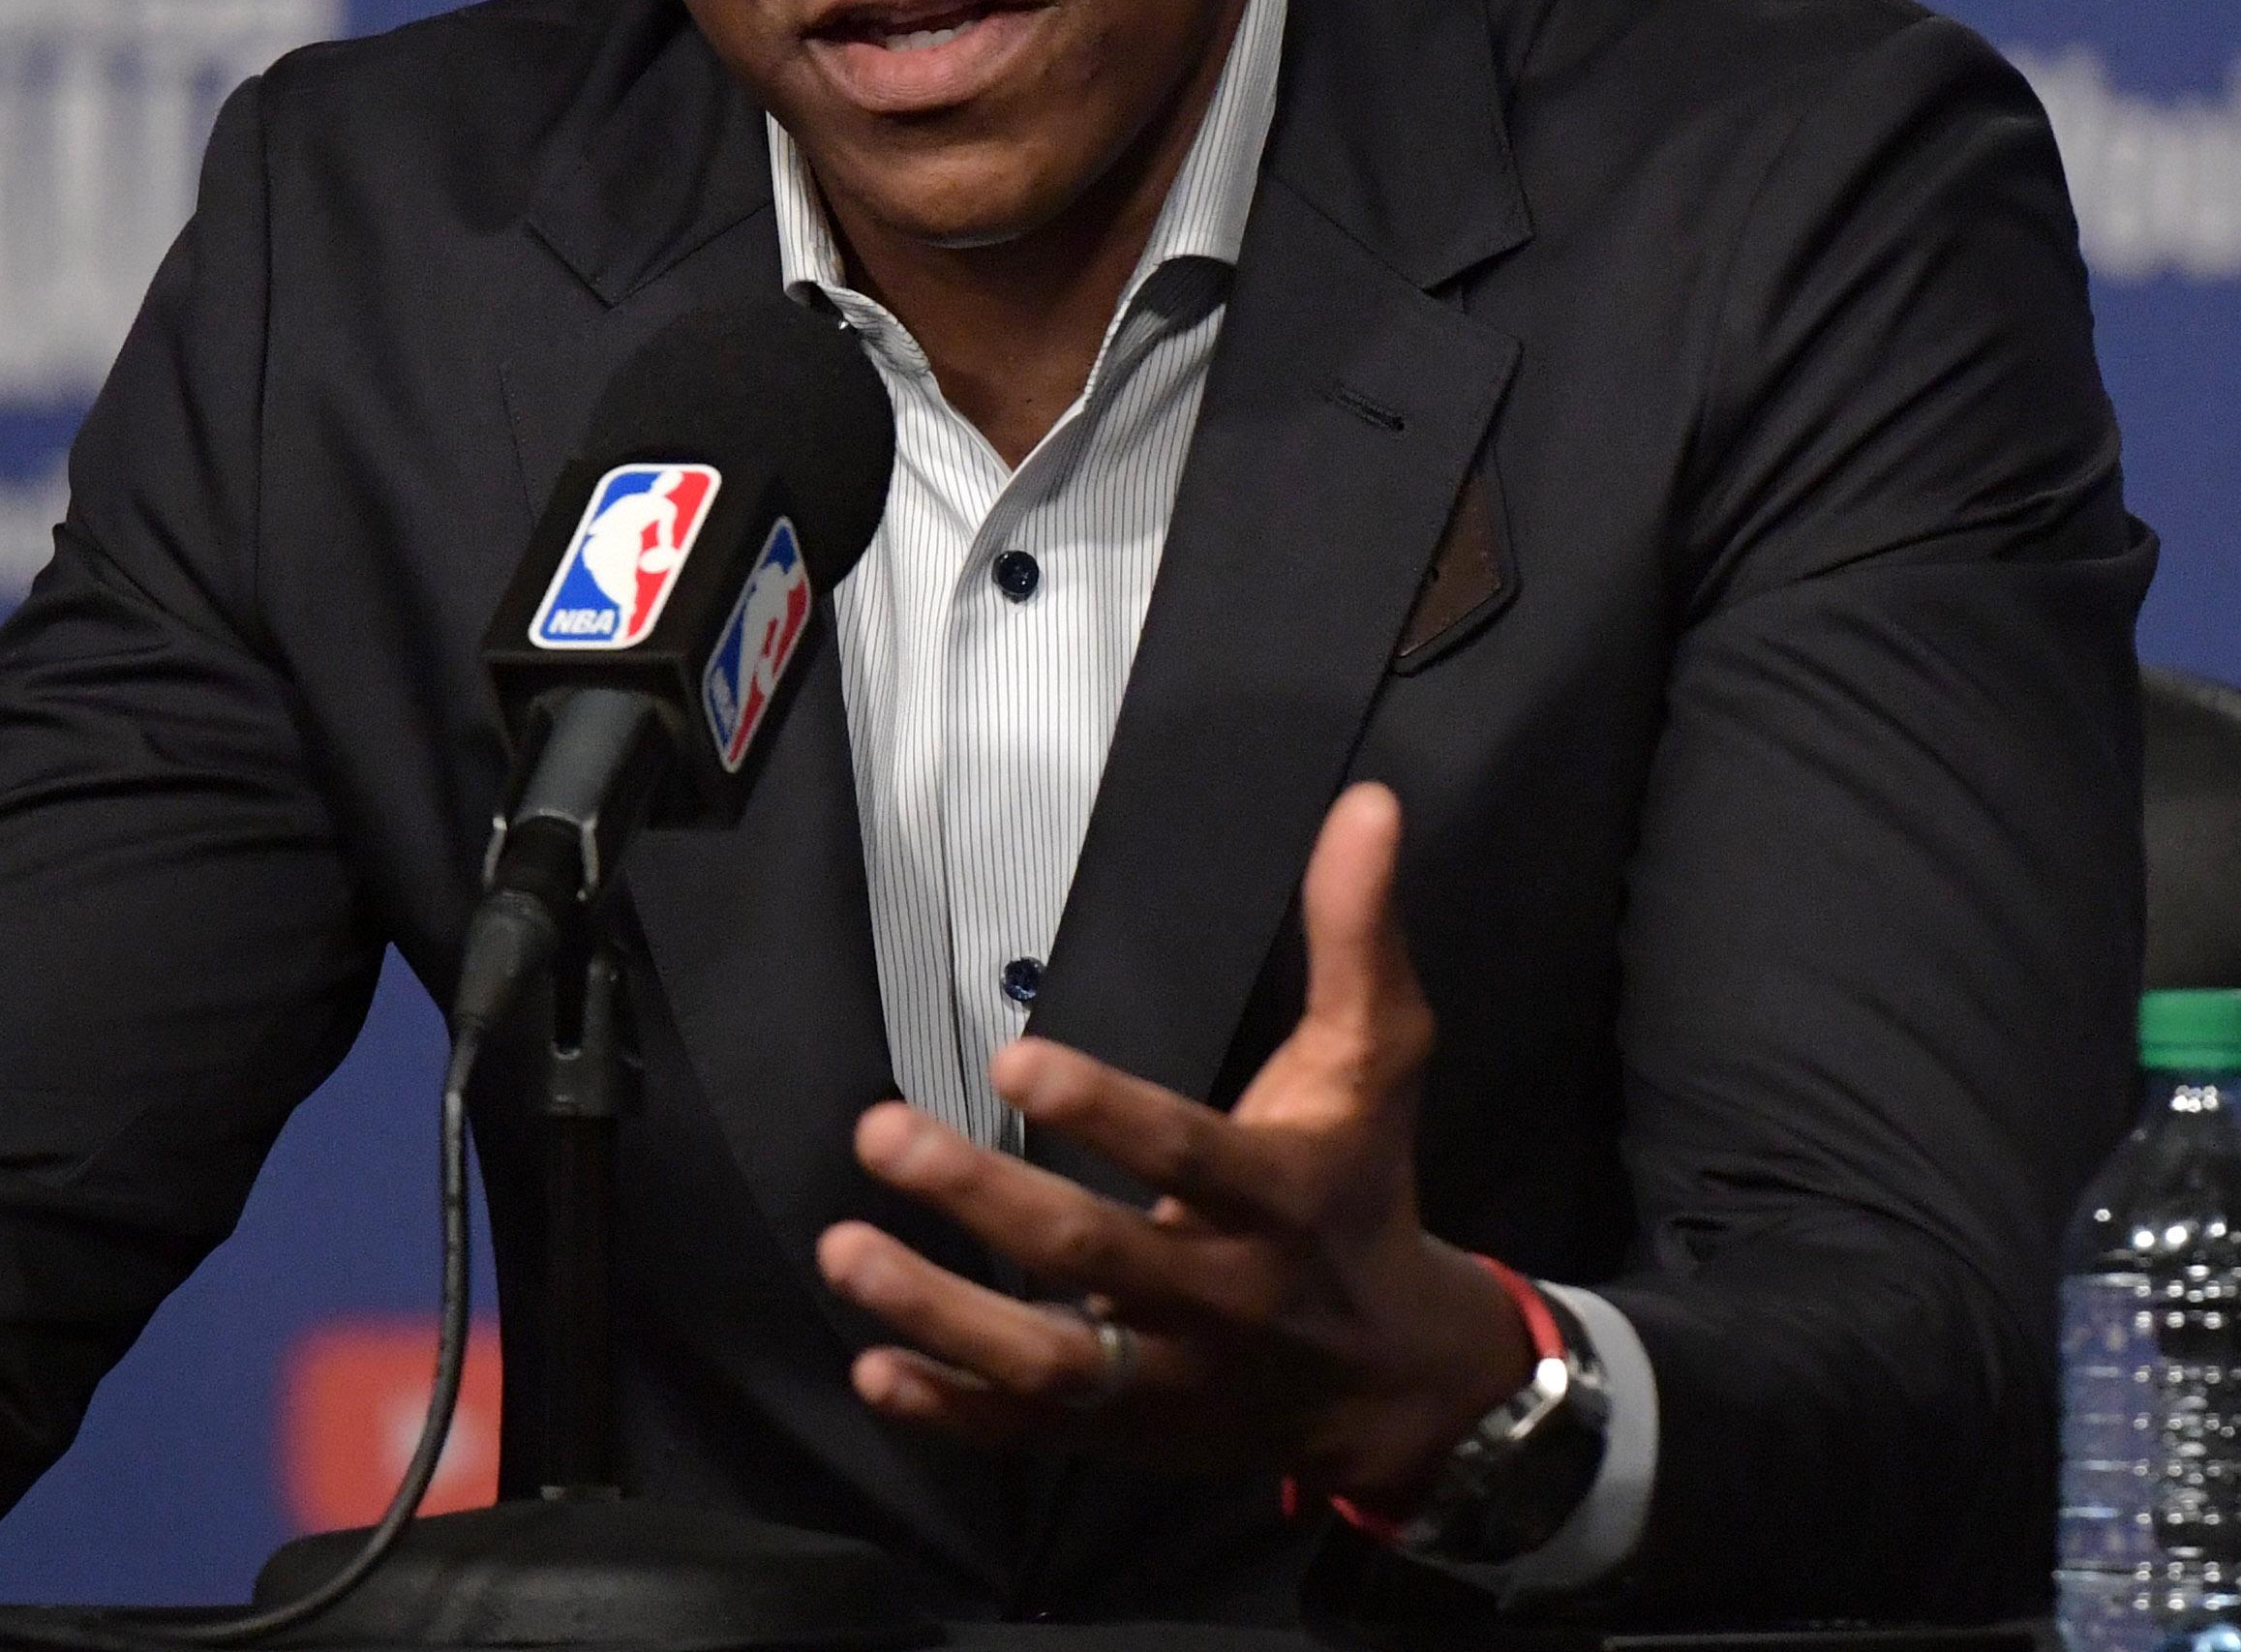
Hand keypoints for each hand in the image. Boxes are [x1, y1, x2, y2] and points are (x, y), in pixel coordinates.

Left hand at [814, 782, 1532, 1515]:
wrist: (1397, 1385)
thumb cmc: (1359, 1193)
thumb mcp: (1376, 1063)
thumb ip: (1357, 935)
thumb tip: (1367, 804)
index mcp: (1279, 1198)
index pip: (1189, 1156)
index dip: (1105, 1115)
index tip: (1014, 1063)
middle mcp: (1222, 1297)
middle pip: (1094, 1254)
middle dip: (981, 1199)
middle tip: (879, 1132)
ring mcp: (1169, 1379)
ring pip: (1049, 1361)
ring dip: (939, 1311)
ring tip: (843, 1249)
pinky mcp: (1126, 1435)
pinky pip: (1029, 1434)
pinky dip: (950, 1412)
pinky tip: (873, 1369)